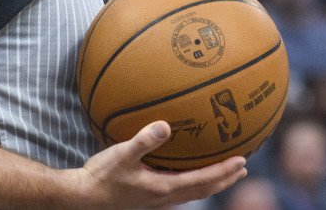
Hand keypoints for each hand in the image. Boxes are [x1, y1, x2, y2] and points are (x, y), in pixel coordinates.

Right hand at [73, 121, 245, 208]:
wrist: (82, 198)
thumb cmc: (101, 176)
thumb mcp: (122, 154)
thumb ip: (144, 140)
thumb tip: (165, 125)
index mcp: (163, 188)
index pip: (202, 180)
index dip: (224, 171)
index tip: (242, 161)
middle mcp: (164, 198)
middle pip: (204, 189)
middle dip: (225, 179)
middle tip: (243, 168)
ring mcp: (157, 201)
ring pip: (193, 192)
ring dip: (212, 183)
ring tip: (226, 173)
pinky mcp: (149, 199)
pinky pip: (180, 191)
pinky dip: (194, 183)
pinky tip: (190, 173)